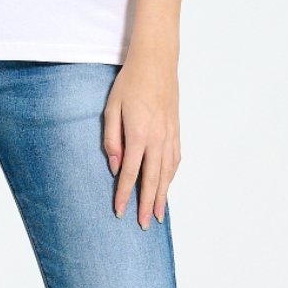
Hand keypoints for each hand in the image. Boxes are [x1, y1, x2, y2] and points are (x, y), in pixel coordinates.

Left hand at [102, 52, 181, 228]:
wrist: (155, 62)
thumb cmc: (130, 82)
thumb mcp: (112, 107)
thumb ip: (112, 138)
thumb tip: (114, 165)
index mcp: (138, 134)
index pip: (129, 172)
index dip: (124, 194)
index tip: (119, 212)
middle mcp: (157, 139)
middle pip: (153, 179)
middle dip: (147, 204)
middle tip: (144, 226)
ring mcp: (170, 135)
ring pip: (167, 173)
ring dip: (163, 196)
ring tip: (159, 215)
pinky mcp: (176, 130)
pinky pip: (175, 159)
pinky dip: (172, 176)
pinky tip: (168, 184)